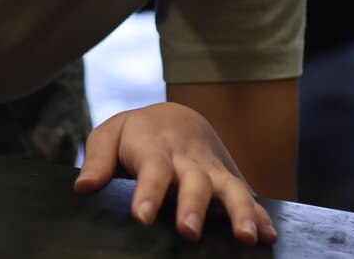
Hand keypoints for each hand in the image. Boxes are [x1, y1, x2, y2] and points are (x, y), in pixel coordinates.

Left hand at [74, 102, 276, 244]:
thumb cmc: (137, 134)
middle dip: (193, 206)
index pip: (152, 170)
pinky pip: (248, 197)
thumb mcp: (110, 135)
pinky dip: (261, 216)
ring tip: (246, 236)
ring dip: (239, 211)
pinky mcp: (229, 181)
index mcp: (155, 149)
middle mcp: (188, 160)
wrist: (177, 117)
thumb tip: (84, 186)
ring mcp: (213, 171)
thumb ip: (97, 159)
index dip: (148, 193)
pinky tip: (269, 236)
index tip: (142, 216)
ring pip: (229, 189)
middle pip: (194, 181)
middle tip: (189, 231)